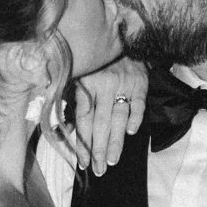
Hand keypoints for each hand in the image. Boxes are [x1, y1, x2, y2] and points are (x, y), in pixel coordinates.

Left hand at [71, 58, 147, 175]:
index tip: (82, 162)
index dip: (83, 143)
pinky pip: (139, 104)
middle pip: (101, 124)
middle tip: (99, 170)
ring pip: (119, 118)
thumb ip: (73, 98)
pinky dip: (136, 118)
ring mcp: (124, 84)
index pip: (84, 120)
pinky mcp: (140, 83)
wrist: (122, 36)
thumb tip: (66, 127)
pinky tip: (131, 133)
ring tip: (112, 161)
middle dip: (99, 149)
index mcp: (87, 85)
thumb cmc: (97, 61)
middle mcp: (105, 86)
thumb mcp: (79, 74)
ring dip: (116, 141)